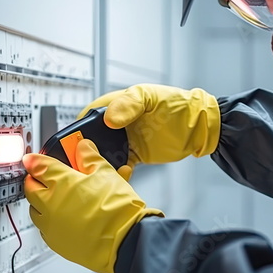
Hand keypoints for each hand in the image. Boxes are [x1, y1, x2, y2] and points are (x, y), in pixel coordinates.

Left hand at [23, 139, 163, 272]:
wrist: (125, 241)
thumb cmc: (117, 210)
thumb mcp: (107, 173)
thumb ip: (91, 158)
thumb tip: (84, 148)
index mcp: (61, 182)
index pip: (38, 165)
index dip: (35, 159)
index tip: (32, 159)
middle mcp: (50, 203)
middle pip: (30, 187)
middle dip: (35, 179)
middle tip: (43, 176)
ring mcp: (51, 225)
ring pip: (34, 209)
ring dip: (40, 201)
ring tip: (54, 197)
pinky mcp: (56, 243)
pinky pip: (45, 228)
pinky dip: (50, 220)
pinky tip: (65, 217)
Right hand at [78, 84, 220, 179]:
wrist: (199, 127)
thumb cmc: (177, 105)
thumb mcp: (151, 98)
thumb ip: (129, 104)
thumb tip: (108, 119)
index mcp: (116, 105)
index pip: (88, 116)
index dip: (77, 130)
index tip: (73, 144)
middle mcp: (116, 123)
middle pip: (91, 138)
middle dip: (84, 151)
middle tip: (84, 163)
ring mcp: (125, 140)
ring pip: (102, 154)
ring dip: (99, 163)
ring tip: (100, 172)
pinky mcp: (134, 155)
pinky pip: (119, 166)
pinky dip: (116, 172)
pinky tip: (121, 175)